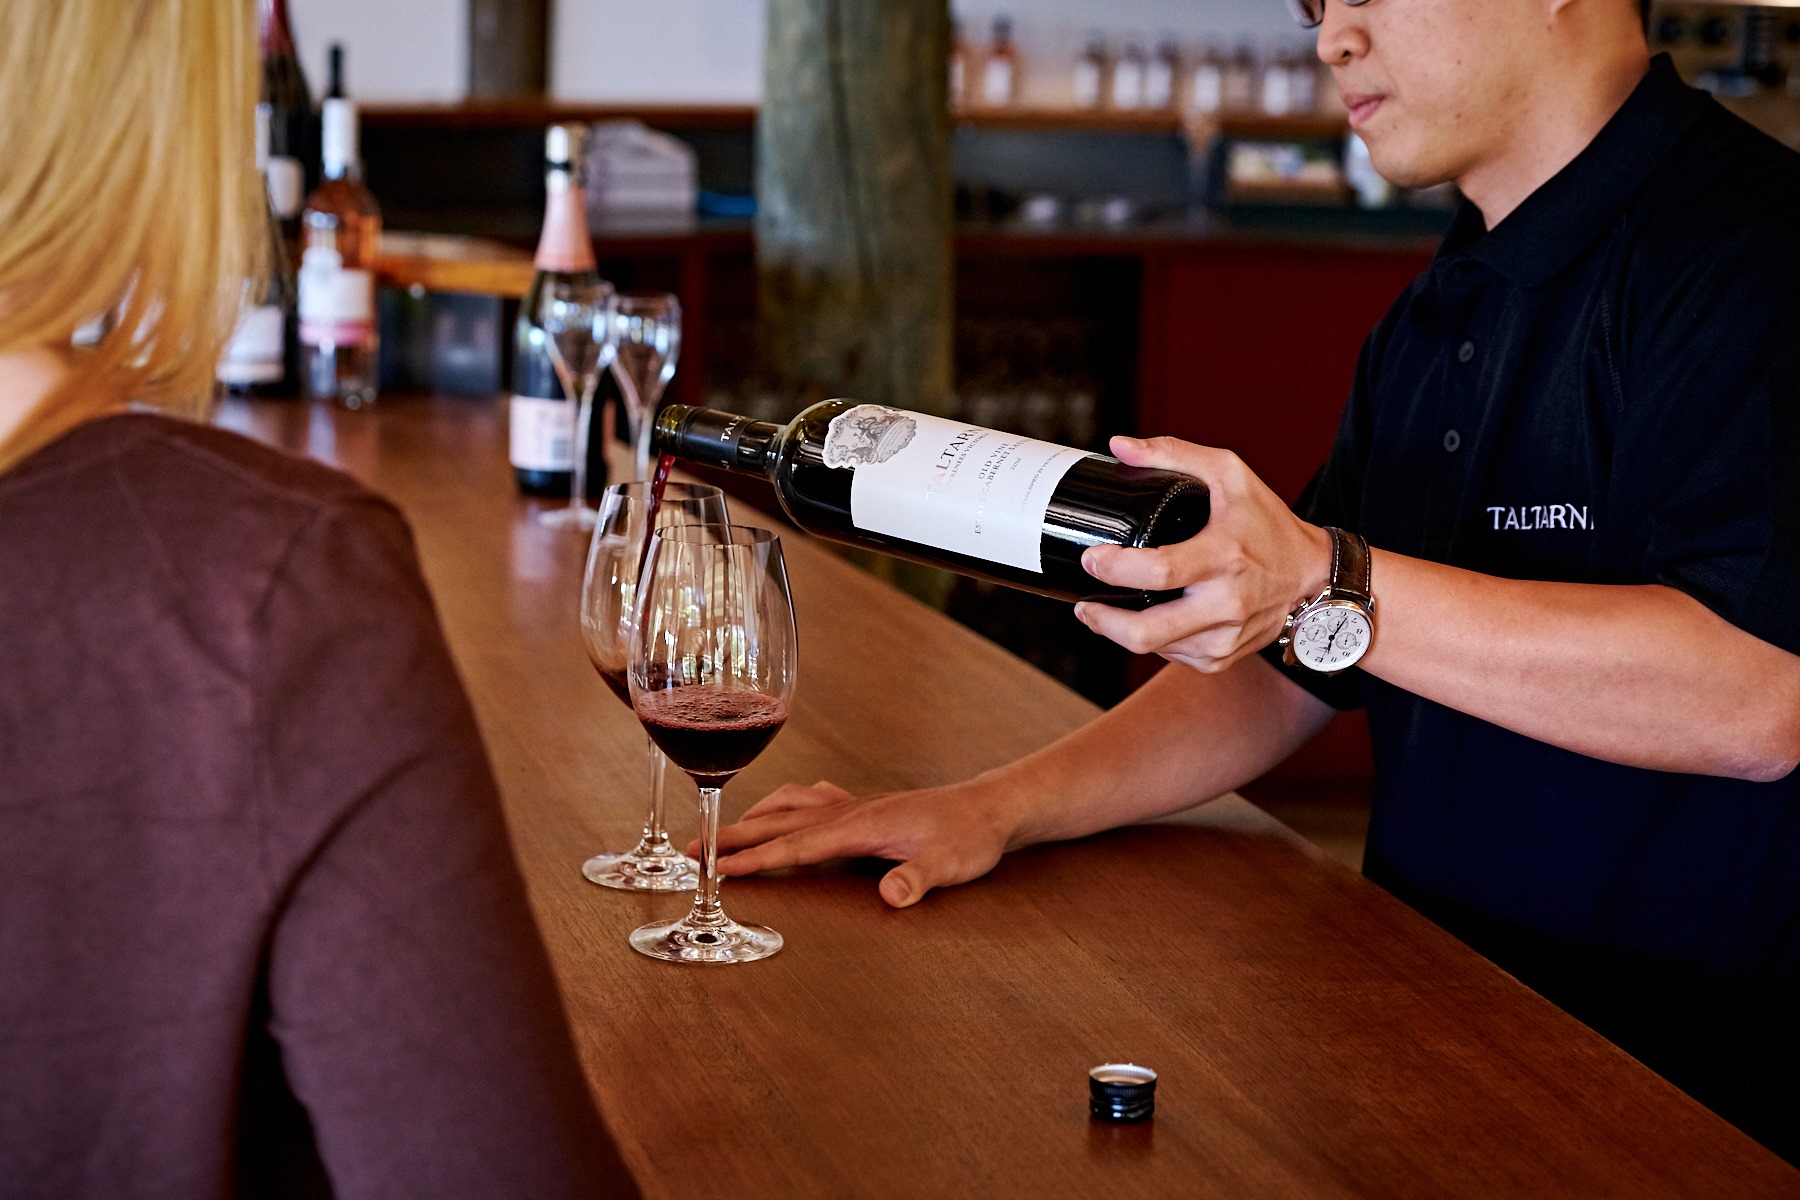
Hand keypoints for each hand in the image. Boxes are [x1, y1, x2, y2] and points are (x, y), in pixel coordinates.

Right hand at [701, 778, 1016, 907]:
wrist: (992, 807)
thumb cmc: (971, 837)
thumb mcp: (951, 864)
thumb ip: (919, 878)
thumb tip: (892, 895)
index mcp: (859, 825)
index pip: (794, 845)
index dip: (754, 859)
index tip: (715, 868)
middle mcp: (849, 809)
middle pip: (779, 822)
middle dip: (733, 836)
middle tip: (690, 848)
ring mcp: (855, 803)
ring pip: (790, 803)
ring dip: (755, 815)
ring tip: (724, 829)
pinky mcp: (865, 804)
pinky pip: (811, 798)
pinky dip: (786, 802)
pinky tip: (786, 806)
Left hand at [1074, 435, 1331, 672]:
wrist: (1311, 574)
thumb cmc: (1267, 522)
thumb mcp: (1229, 474)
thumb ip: (1174, 453)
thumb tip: (1119, 446)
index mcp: (1225, 555)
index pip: (1159, 571)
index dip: (1116, 569)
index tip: (1092, 558)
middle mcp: (1226, 602)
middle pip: (1148, 632)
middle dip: (1104, 621)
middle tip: (1086, 605)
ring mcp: (1225, 636)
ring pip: (1154, 649)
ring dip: (1122, 632)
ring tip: (1109, 610)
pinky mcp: (1222, 658)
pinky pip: (1171, 656)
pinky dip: (1153, 641)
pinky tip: (1151, 619)